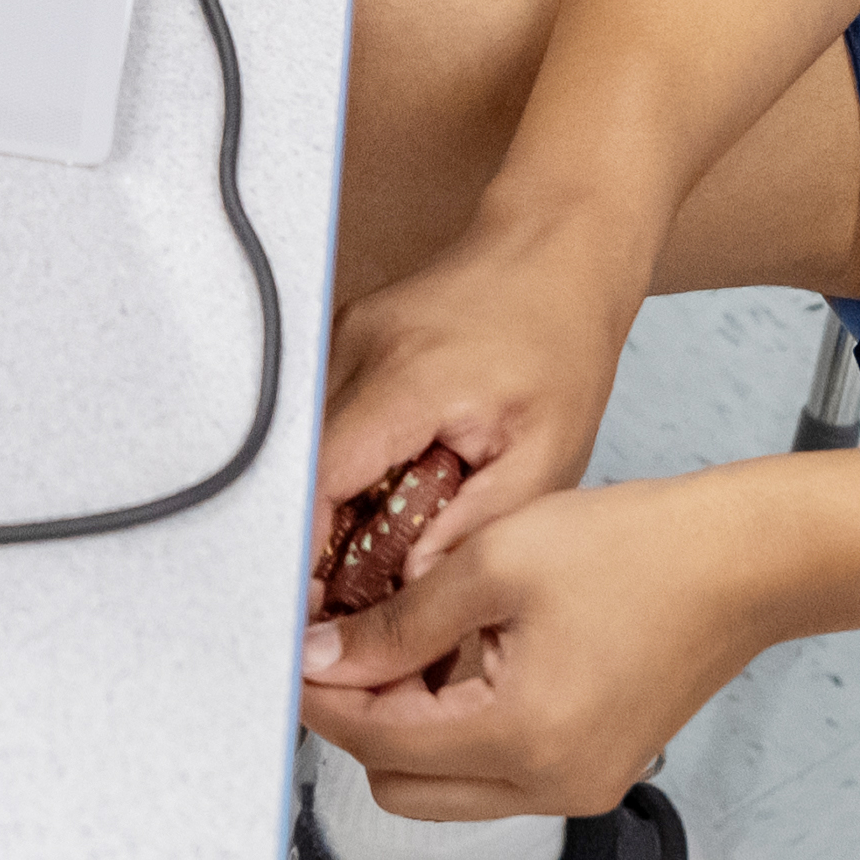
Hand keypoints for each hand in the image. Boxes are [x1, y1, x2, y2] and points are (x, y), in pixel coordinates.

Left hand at [301, 461, 799, 819]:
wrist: (745, 564)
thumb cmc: (636, 548)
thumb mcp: (495, 561)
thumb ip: (397, 621)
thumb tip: (322, 657)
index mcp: (520, 737)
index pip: (376, 741)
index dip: (322, 696)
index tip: (296, 650)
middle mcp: (550, 786)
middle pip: (402, 787)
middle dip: (365, 720)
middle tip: (359, 640)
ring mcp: (578, 789)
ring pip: (447, 788)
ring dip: (414, 726)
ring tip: (423, 638)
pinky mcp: (596, 775)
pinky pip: (499, 773)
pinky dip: (466, 728)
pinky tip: (473, 656)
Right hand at [311, 236, 647, 598]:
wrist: (555, 249)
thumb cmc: (561, 344)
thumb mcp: (547, 455)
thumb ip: (476, 527)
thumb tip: (413, 589)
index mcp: (407, 380)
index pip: (320, 479)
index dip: (304, 552)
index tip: (311, 611)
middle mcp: (355, 351)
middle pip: (299, 471)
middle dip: (313, 543)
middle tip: (342, 605)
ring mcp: (340, 341)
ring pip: (303, 451)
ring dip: (325, 508)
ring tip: (364, 557)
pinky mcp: (341, 344)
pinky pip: (319, 424)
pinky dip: (338, 472)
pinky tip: (374, 501)